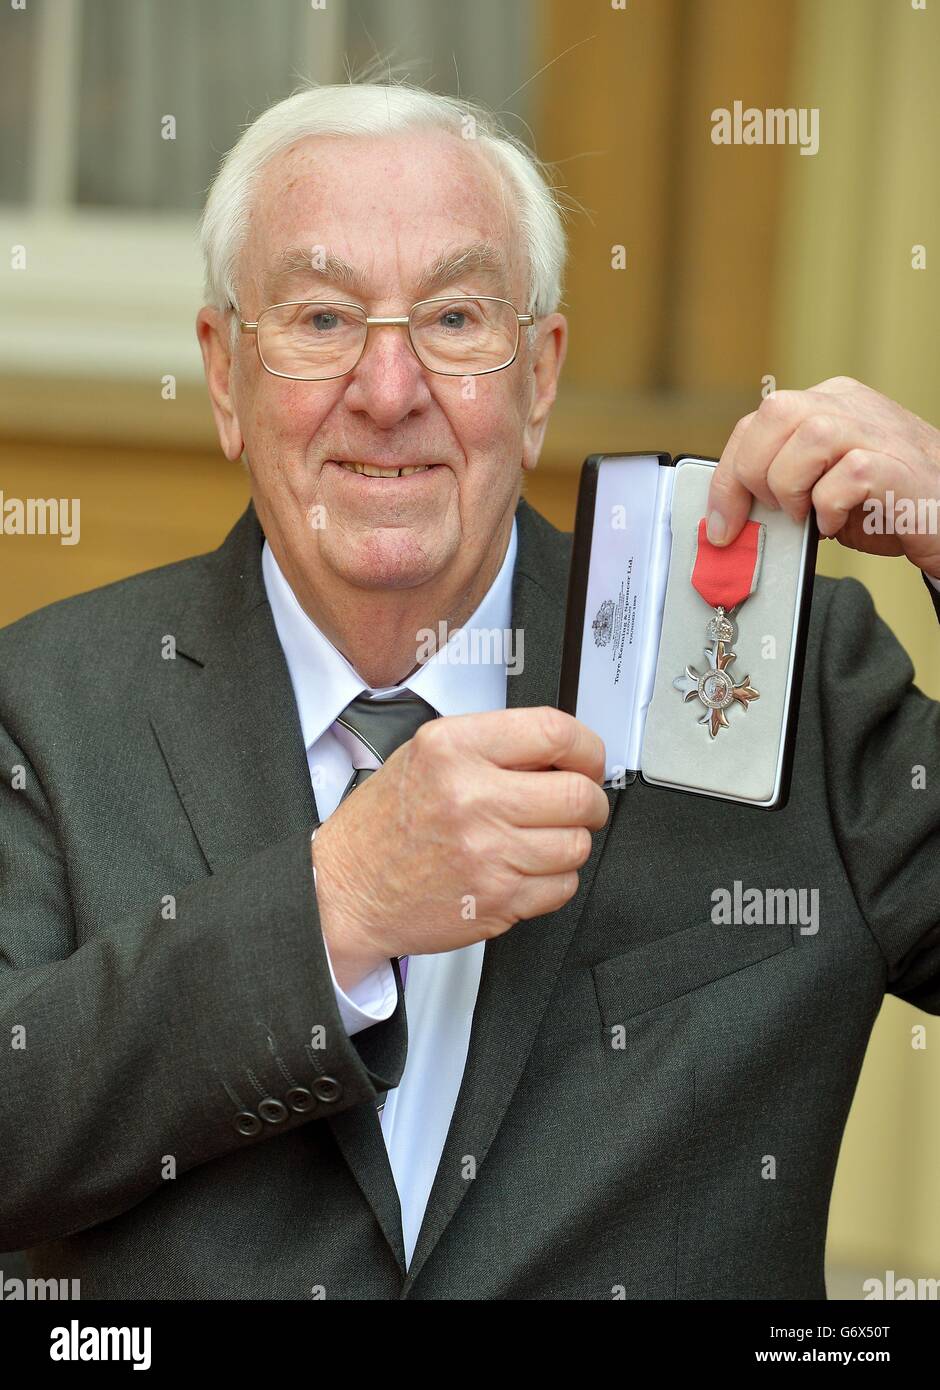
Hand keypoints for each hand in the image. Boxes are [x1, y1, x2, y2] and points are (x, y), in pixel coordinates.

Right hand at [312, 707, 609, 991]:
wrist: (344, 892)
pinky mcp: (498, 899)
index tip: (587, 759)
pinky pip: (562, 886)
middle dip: (589, 800)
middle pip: (577, 793)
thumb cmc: (384, 825)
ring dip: (570, 842)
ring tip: (541, 839)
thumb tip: (562, 751)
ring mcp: (487, 852)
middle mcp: (471, 796)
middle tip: (579, 803)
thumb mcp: (425, 756)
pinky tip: (524, 869)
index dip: (586, 747)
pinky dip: (554, 880)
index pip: (553, 731)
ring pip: (576, 843)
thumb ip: (491, 746)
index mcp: (453, 748)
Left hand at [705, 377, 939, 581]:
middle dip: (754, 475)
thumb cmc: (886, 505)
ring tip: (809, 516)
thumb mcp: (823, 486)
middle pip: (774, 415)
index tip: (721, 522)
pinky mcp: (896, 465)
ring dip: (793, 488)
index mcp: (829, 404)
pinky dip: (829, 507)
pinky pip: (845, 476)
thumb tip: (731, 513)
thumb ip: (783, 483)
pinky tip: (837, 523)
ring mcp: (877, 430)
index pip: (757, 422)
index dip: (728, 475)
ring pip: (807, 436)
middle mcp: (851, 406)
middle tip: (776, 513)